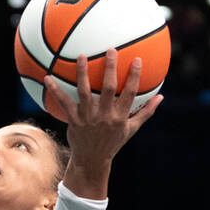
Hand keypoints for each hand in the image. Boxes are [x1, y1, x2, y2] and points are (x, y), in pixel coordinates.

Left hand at [46, 48, 161, 167]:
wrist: (91, 159)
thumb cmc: (113, 142)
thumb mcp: (131, 129)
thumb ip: (146, 112)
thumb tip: (161, 97)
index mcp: (120, 116)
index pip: (130, 93)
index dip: (134, 77)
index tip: (137, 60)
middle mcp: (104, 115)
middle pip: (108, 88)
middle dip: (110, 69)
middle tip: (111, 50)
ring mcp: (88, 117)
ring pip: (85, 91)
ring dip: (83, 73)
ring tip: (81, 55)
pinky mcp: (73, 120)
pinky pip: (63, 102)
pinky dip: (55, 90)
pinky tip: (48, 77)